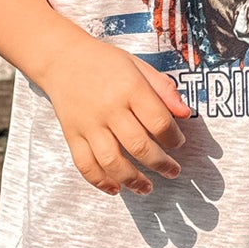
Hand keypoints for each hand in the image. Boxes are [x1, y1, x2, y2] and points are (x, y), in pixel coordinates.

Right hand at [41, 36, 190, 195]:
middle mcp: (109, 108)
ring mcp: (89, 124)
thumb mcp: (138, 66)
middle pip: (139, 146)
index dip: (174, 137)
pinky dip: (100, 181)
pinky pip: (85, 164)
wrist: (63, 59)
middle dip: (161, 164)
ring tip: (147, 188)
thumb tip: (185, 113)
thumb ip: (163, 89)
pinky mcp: (72, 135)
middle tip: (172, 171)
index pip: (158, 121)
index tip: (178, 142)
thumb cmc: (105, 62)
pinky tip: (115, 188)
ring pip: (112, 161)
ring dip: (133, 180)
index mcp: (130, 88)